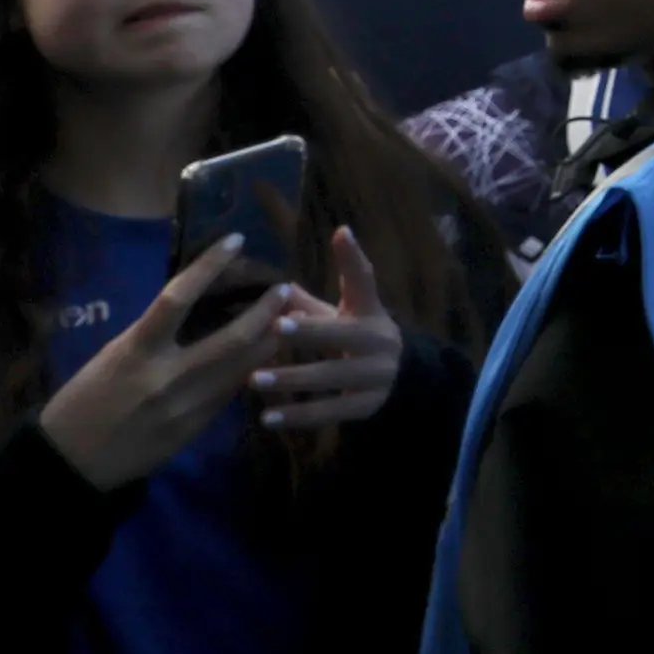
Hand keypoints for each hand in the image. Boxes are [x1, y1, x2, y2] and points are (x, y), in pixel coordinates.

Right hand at [35, 242, 291, 490]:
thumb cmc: (84, 400)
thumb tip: (195, 309)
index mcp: (135, 350)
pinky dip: (250, 372)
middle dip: (266, 312)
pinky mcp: (195, 429)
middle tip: (286, 289)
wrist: (70, 462)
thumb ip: (154, 335)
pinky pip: (231, 393)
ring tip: (291, 319)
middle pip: (232, 339)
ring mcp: (185, 406)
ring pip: (243, 368)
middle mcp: (165, 377)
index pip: (177, 298)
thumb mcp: (113, 357)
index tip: (236, 240)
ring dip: (271, 342)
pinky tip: (266, 357)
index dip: (209, 266)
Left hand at [250, 230, 404, 433]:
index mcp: (371, 311)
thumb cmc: (356, 338)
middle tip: (276, 329)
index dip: (352, 258)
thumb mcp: (340, 316)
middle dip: (309, 333)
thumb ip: (309, 305)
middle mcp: (380, 340)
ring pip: (332, 376)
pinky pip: (331, 411)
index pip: (365, 279)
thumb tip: (276, 287)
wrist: (399, 377)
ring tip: (254, 380)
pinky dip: (299, 416)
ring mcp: (378, 374)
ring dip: (293, 378)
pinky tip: (268, 419)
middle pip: (343, 334)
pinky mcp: (368, 405)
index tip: (339, 234)